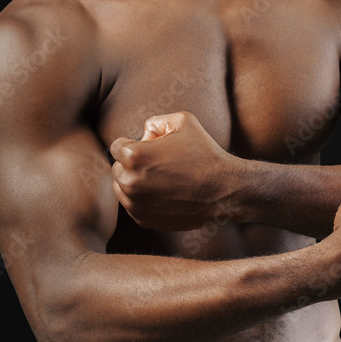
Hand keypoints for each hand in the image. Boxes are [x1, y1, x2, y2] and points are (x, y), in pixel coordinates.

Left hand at [109, 111, 244, 229]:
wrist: (224, 190)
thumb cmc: (205, 153)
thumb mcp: (183, 121)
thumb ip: (155, 122)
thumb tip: (141, 135)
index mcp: (134, 155)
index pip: (116, 146)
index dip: (133, 144)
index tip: (150, 149)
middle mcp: (130, 181)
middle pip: (117, 169)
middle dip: (132, 165)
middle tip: (159, 165)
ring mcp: (136, 204)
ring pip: (122, 189)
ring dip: (135, 183)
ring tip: (161, 180)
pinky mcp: (144, 220)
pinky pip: (133, 206)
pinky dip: (144, 200)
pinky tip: (164, 194)